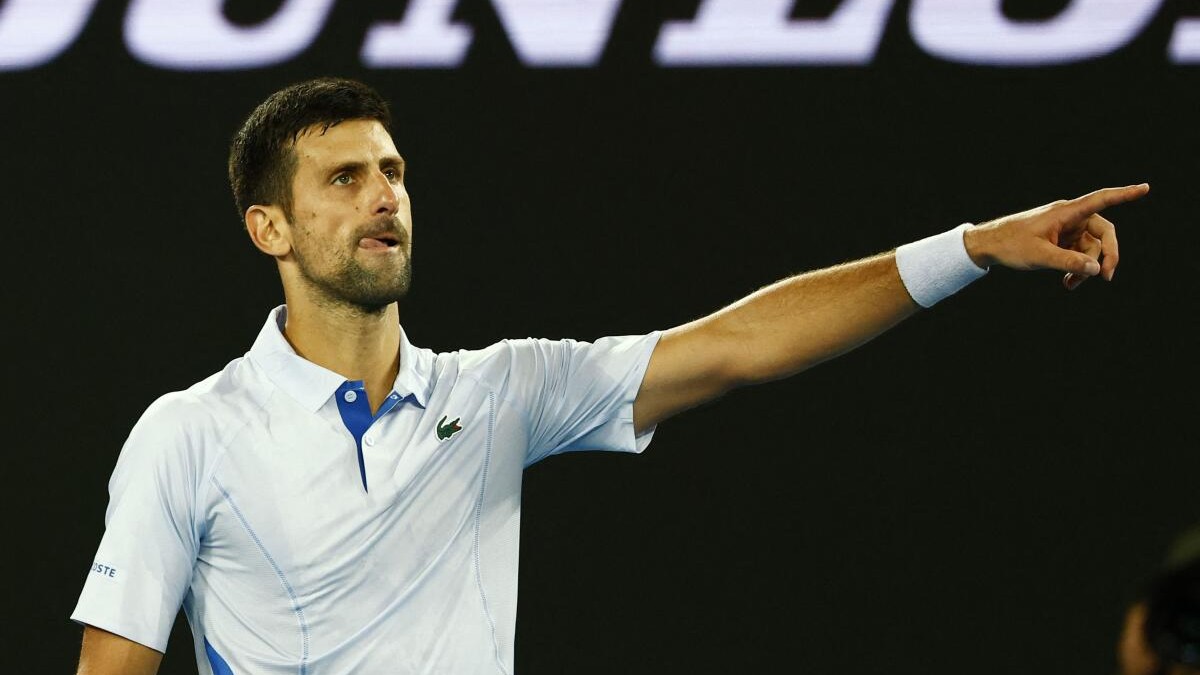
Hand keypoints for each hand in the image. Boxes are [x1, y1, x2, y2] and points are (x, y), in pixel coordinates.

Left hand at [963, 183, 1148, 289]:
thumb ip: (1068, 261)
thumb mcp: (1039, 256)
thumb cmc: (1010, 244)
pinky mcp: (1061, 240)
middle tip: (1105, 278)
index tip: (1145, 188)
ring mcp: (1066, 229)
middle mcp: (1070, 217)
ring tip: (1071, 284)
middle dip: (1106, 255)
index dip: (1124, 195)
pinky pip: (1079, 253)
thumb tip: (1096, 269)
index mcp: (1066, 212)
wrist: (988, 245)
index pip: (1100, 200)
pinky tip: (1068, 282)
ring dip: (1087, 267)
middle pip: (1103, 233)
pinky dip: (1077, 267)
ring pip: (1091, 247)